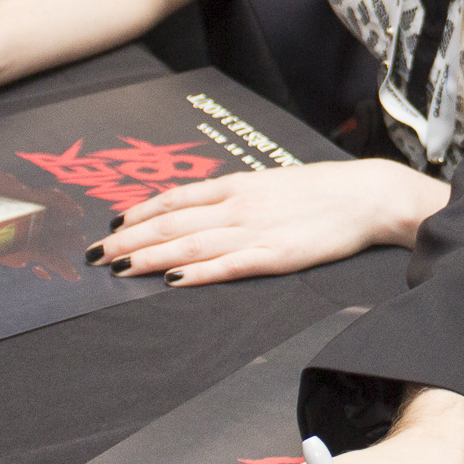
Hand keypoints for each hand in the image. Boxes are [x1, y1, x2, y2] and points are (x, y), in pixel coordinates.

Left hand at [100, 158, 447, 284]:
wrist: (369, 195)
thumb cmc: (323, 191)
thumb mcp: (271, 182)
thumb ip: (235, 195)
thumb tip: (197, 208)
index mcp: (237, 185)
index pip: (175, 198)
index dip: (138, 212)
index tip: (110, 225)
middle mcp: (238, 205)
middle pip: (172, 222)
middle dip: (129, 239)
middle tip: (95, 255)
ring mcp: (256, 231)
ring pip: (191, 244)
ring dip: (150, 257)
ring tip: (118, 269)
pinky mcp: (278, 256)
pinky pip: (229, 265)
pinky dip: (198, 272)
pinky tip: (172, 280)